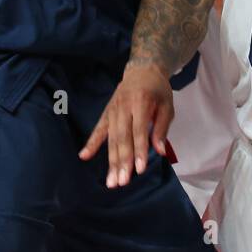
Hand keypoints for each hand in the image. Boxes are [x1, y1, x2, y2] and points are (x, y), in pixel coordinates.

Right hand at [78, 62, 173, 187]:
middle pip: (122, 137)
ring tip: (111, 181)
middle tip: (122, 182)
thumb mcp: (167, 105)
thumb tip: (159, 152)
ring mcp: (113, 110)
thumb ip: (162, 128)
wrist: (142, 69)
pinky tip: (84, 156)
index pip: (139, 130)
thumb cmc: (158, 90)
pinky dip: (91, 143)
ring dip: (111, 160)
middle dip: (122, 161)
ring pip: (111, 138)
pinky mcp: (106, 113)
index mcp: (141, 102)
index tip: (139, 170)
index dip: (139, 150)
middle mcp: (124, 106)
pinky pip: (98, 129)